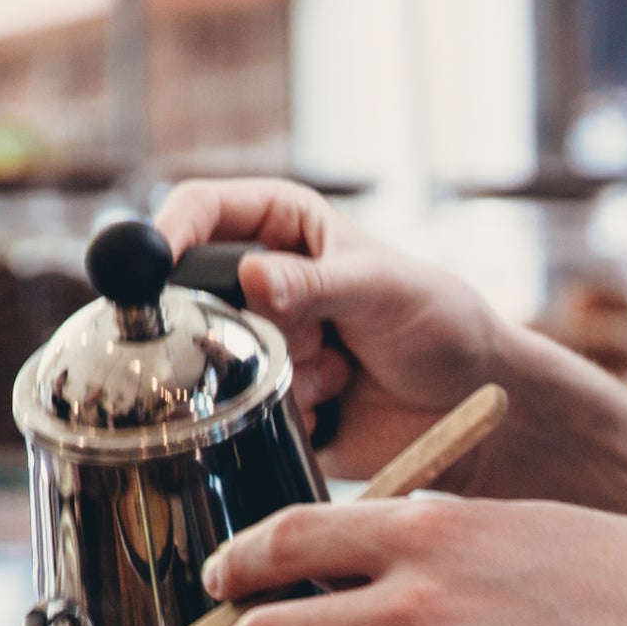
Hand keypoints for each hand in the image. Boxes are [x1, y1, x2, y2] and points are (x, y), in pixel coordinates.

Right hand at [153, 179, 510, 482]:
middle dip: (243, 325)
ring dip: (280, 373)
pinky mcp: (271, 403)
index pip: (204, 210)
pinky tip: (336, 404)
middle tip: (304, 337)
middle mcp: (263, 282)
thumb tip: (252, 276)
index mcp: (283, 226)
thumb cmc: (441, 322)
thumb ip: (315, 283)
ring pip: (222, 361)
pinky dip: (288, 414)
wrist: (473, 407)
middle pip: (198, 296)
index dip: (170, 231)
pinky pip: (246, 414)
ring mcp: (264, 344)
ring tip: (341, 369)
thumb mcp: (383, 288)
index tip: (153, 262)